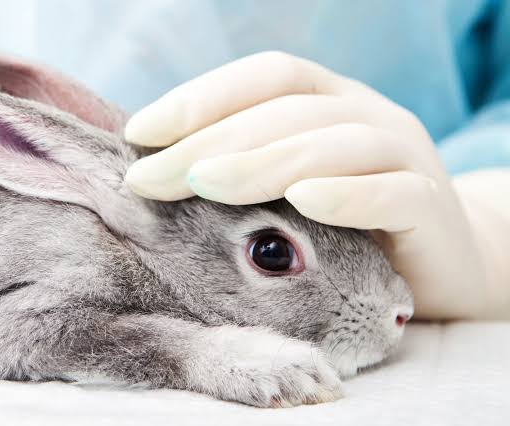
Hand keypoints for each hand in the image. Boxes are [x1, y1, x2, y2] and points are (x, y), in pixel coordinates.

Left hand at [123, 52, 500, 319]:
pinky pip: (392, 194)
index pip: (263, 76)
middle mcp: (366, 114)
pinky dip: (346, 196)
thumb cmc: (346, 225)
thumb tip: (158, 167)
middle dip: (207, 142)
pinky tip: (302, 202)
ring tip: (201, 185)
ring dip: (261, 163)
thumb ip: (242, 168)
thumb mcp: (290, 187)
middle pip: (284, 111)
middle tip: (148, 178)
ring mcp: (404, 155)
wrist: (441, 262)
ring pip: (333, 143)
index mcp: (328, 99)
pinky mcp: (430, 207)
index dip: (200, 97)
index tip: (139, 134)